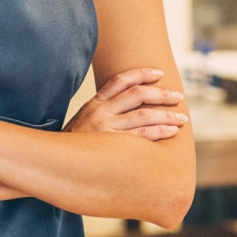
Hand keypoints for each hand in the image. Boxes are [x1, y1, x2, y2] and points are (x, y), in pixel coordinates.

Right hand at [63, 68, 186, 140]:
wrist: (54, 163)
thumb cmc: (72, 145)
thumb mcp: (82, 121)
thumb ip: (101, 112)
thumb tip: (125, 108)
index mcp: (94, 104)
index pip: (120, 80)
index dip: (141, 73)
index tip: (159, 72)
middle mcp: (101, 112)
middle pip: (137, 94)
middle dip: (161, 94)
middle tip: (178, 96)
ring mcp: (107, 128)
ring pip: (144, 115)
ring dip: (166, 115)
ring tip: (182, 117)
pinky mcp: (113, 145)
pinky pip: (143, 136)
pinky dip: (160, 131)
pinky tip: (172, 131)